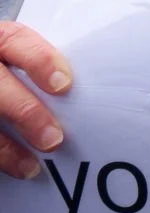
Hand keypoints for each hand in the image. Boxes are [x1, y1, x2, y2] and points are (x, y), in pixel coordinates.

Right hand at [0, 24, 68, 179]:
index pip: (13, 40)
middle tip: (54, 139)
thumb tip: (78, 96)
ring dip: (4, 149)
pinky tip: (10, 172)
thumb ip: (35, 71)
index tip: (64, 85)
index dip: (39, 60)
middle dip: (25, 112)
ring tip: (31, 168)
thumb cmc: (7, 75)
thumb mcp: (14, 62)